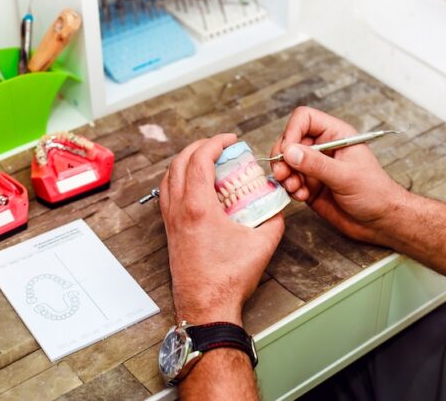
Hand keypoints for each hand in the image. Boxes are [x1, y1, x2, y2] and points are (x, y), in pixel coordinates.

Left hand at [160, 134, 284, 325]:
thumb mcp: (264, 242)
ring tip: (207, 161)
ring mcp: (171, 221)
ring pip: (169, 177)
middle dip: (199, 146)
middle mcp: (179, 209)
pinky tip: (197, 187)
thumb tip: (277, 203)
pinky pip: (168, 194)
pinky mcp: (170, 232)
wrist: (206, 306)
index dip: (215, 142)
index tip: (231, 140)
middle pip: (179, 162)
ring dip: (186, 161)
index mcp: (198, 207)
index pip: (200, 159)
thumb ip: (274, 217)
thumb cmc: (230, 278)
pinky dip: (180, 180)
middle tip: (220, 147)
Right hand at [271, 107, 407, 243]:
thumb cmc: (375, 193)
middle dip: (283, 157)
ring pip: (287, 162)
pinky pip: (290, 181)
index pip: (305, 119)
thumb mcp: (346, 176)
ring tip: (295, 187)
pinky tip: (302, 197)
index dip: (292, 132)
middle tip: (283, 173)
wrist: (380, 221)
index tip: (288, 151)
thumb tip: (290, 152)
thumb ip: (316, 164)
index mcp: (336, 135)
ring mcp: (315, 167)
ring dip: (285, 175)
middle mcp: (323, 148)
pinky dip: (290, 189)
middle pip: (290, 140)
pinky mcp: (310, 185)